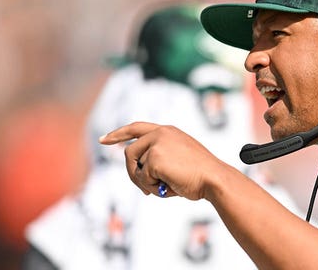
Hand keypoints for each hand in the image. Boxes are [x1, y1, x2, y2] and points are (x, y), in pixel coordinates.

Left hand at [99, 122, 221, 200]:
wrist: (214, 178)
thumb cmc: (201, 175)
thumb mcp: (179, 159)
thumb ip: (159, 158)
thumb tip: (138, 172)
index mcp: (168, 131)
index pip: (136, 128)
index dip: (118, 134)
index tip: (103, 140)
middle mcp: (161, 133)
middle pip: (130, 152)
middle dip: (132, 173)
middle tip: (144, 189)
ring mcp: (157, 143)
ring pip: (135, 167)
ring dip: (144, 183)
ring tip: (163, 188)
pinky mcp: (155, 157)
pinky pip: (142, 177)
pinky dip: (152, 187)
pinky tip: (168, 187)